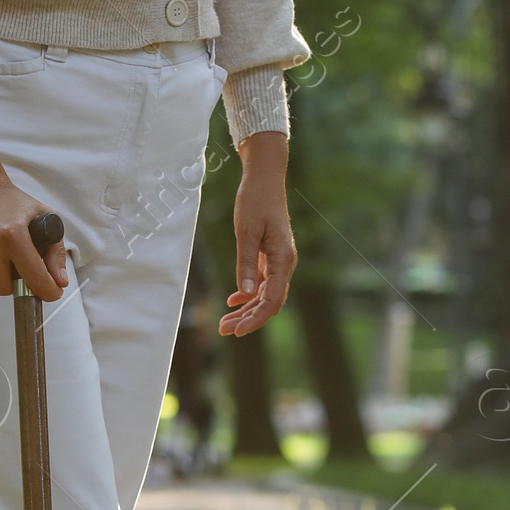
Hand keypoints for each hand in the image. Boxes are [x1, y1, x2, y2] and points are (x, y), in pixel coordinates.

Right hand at [0, 149, 66, 298]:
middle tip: (20, 267)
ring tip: (0, 252)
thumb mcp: (41, 217)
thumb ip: (55, 252)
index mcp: (13, 234)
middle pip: (5, 289)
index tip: (51, 294)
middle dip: (17, 283)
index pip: (34, 277)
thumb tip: (59, 282)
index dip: (47, 291)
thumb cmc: (10, 202)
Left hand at [219, 131, 295, 336]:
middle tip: (224, 330)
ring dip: (246, 309)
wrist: (265, 178)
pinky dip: (248, 294)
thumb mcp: (246, 232)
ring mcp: (279, 260)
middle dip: (248, 319)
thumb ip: (246, 264)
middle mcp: (285, 263)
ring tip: (225, 321)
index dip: (255, 319)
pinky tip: (233, 301)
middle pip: (269, 302)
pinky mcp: (271, 255)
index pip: (273, 300)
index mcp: (283, 260)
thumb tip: (246, 294)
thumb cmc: (255, 201)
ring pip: (265, 294)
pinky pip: (263, 282)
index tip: (236, 331)